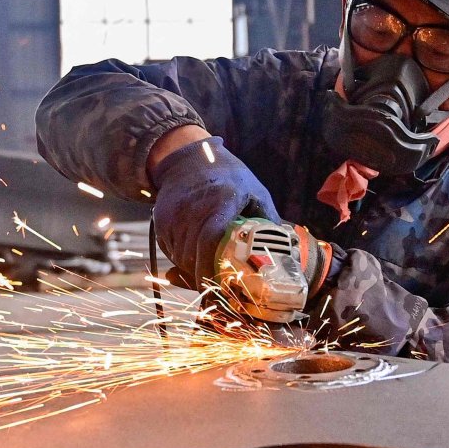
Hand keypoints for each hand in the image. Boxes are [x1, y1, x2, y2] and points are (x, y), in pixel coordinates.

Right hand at [151, 135, 278, 283]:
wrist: (189, 159)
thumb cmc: (229, 178)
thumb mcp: (256, 192)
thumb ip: (268, 220)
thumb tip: (287, 251)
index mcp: (221, 200)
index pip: (210, 240)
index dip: (212, 268)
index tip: (224, 287)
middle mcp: (193, 208)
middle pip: (193, 255)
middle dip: (205, 277)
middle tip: (219, 289)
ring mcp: (173, 215)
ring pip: (180, 257)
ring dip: (194, 270)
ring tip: (209, 272)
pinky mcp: (161, 220)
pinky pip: (170, 250)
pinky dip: (182, 259)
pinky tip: (196, 256)